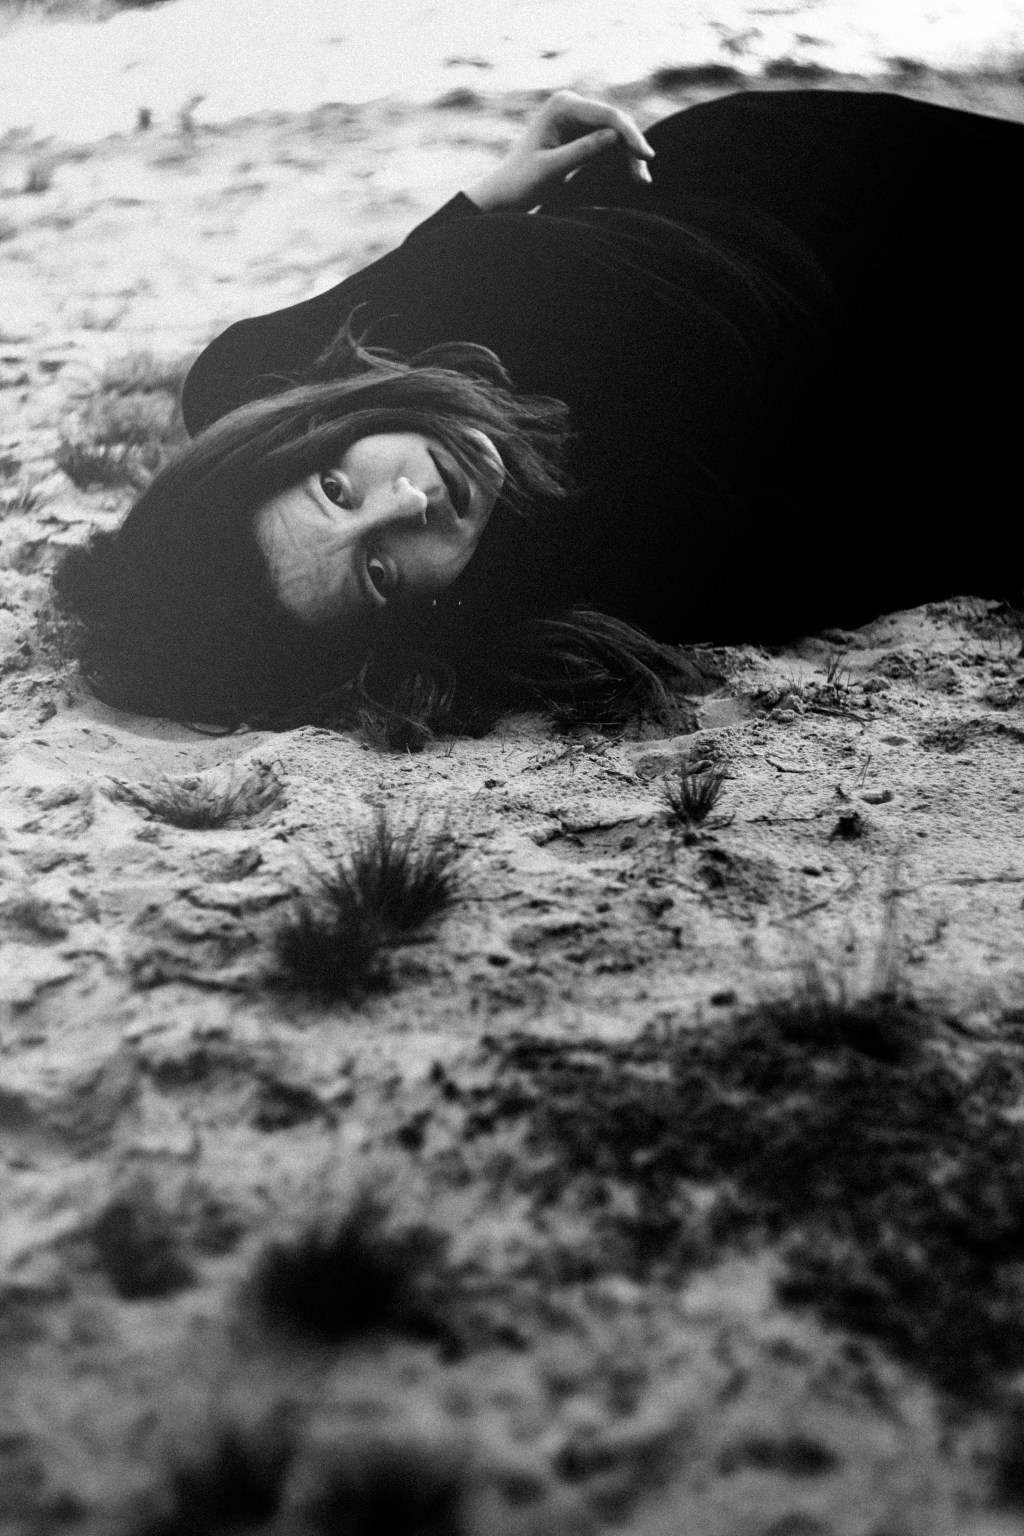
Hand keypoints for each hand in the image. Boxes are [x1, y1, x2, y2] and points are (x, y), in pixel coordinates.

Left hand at [467, 90, 654, 211]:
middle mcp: (572, 106)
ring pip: (616, 134)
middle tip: (644, 178)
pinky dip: (622, 160)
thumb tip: (615, 137)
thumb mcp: (551, 169)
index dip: (629, 134)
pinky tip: (635, 177)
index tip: (645, 156)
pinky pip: (609, 145)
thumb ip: (582, 151)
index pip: (606, 115)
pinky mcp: (581, 136)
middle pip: (615, 122)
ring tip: (642, 182)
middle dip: (632, 147)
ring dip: (630, 156)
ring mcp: (578, 120)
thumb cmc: (521, 182)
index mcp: (562, 106)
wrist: (504, 194)